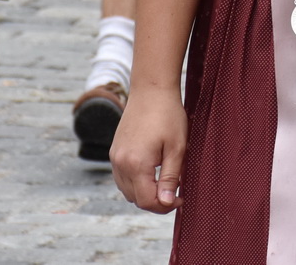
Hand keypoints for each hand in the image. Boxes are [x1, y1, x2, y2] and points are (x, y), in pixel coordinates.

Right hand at [110, 87, 186, 211]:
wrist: (151, 90)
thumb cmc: (168, 116)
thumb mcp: (176, 148)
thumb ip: (170, 177)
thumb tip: (166, 202)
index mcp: (136, 164)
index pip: (146, 201)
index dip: (165, 206)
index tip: (180, 198)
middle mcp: (120, 163)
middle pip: (135, 199)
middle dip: (155, 200)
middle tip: (175, 191)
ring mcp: (115, 157)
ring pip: (127, 190)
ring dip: (145, 192)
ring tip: (165, 181)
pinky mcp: (115, 151)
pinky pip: (122, 178)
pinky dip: (135, 182)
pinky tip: (152, 172)